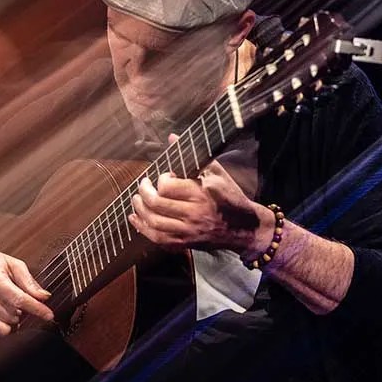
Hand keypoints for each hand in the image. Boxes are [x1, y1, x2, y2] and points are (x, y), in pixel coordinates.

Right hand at [0, 242, 53, 340]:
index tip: (49, 315)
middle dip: (21, 312)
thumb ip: (28, 280)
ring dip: (11, 322)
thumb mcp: (10, 263)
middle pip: (11, 315)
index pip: (18, 298)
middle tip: (19, 302)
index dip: (36, 308)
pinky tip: (0, 319)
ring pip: (2, 328)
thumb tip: (43, 296)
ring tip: (9, 310)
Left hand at [128, 134, 273, 254]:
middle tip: (143, 184)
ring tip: (137, 199)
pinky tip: (136, 218)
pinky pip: (158, 239)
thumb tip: (172, 137)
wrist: (246, 228)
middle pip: (156, 204)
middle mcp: (193, 214)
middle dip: (143, 192)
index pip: (168, 187)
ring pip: (153, 223)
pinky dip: (142, 229)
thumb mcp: (216, 172)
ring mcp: (188, 231)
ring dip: (140, 209)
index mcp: (201, 194)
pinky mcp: (186, 243)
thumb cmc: (230, 197)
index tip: (164, 175)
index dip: (160, 179)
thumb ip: (192, 155)